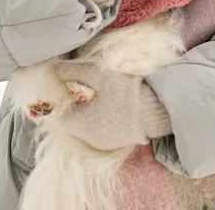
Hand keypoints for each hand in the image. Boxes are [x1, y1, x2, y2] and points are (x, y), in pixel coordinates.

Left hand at [53, 61, 171, 151]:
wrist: (158, 111)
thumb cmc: (126, 92)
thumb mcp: (99, 76)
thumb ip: (74, 71)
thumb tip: (56, 70)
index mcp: (79, 124)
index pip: (58, 113)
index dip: (63, 98)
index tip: (72, 86)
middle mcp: (88, 139)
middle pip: (73, 120)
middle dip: (77, 105)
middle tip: (89, 88)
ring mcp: (104, 144)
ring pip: (88, 127)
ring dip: (91, 113)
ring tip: (104, 97)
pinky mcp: (118, 144)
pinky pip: (102, 132)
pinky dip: (104, 120)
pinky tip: (115, 108)